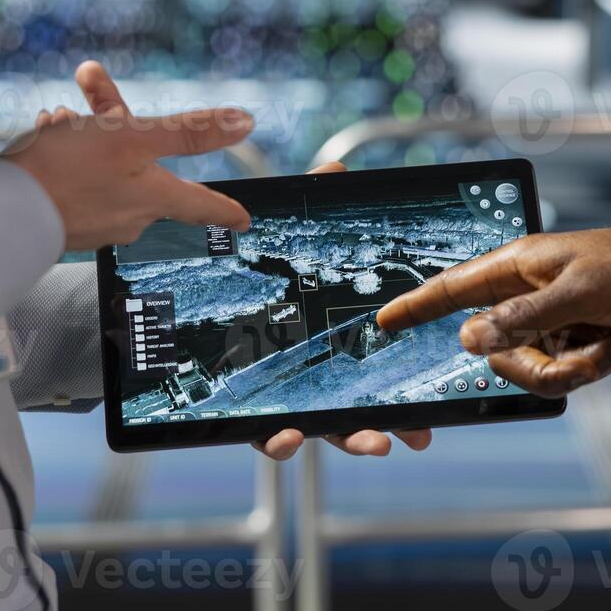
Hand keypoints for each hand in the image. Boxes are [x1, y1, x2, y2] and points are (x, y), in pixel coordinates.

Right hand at [0, 61, 252, 250]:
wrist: (3, 209)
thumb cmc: (68, 172)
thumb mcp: (134, 137)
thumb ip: (189, 131)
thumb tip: (244, 124)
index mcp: (154, 198)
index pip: (201, 205)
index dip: (225, 209)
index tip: (243, 220)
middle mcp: (130, 215)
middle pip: (142, 163)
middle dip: (115, 118)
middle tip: (88, 79)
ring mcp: (95, 219)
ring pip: (104, 164)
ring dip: (82, 132)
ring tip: (56, 118)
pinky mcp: (64, 219)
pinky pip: (76, 177)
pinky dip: (63, 151)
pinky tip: (43, 134)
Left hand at [252, 160, 433, 461]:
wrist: (182, 298)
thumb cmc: (245, 274)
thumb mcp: (280, 241)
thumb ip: (310, 211)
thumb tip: (337, 168)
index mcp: (328, 348)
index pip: (372, 378)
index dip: (403, 402)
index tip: (428, 417)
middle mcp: (307, 382)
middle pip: (355, 414)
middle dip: (389, 428)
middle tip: (412, 435)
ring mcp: (276, 401)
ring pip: (317, 430)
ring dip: (346, 440)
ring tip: (367, 441)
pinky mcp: (239, 414)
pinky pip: (258, 434)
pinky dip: (277, 440)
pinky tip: (287, 435)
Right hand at [375, 226, 610, 397]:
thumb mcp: (579, 292)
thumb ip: (521, 317)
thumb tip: (469, 339)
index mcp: (517, 265)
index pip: (452, 288)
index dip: (416, 305)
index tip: (383, 322)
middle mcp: (526, 292)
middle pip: (496, 350)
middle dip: (539, 364)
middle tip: (580, 354)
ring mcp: (550, 318)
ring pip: (530, 367)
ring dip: (574, 368)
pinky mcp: (573, 338)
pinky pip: (561, 372)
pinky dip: (592, 367)